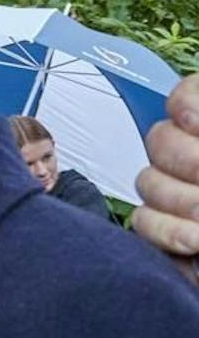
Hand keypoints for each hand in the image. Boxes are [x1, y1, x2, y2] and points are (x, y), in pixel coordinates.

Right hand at [134, 74, 198, 266]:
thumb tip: (187, 120)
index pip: (186, 95)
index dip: (187, 104)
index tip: (197, 125)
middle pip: (160, 139)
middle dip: (188, 161)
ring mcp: (183, 193)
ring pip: (149, 182)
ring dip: (182, 201)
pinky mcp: (170, 232)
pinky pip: (143, 223)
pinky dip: (169, 232)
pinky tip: (196, 241)